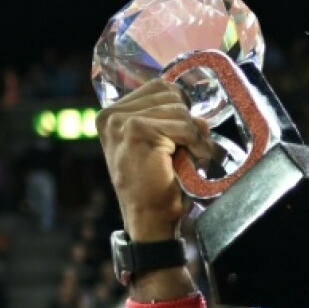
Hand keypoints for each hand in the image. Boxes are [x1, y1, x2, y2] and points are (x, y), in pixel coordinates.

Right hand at [96, 80, 216, 240]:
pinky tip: (194, 159)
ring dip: (194, 134)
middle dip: (189, 121)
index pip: (159, 88)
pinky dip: (196, 142)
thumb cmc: (157, 185)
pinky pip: (183, 125)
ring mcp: (121, 121)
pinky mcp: (136, 130)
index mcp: (112, 114)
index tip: (185, 135)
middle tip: (194, 148)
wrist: (149, 219)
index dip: (181, 108)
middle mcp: (111, 114)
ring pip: (179, 109)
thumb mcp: (161, 144)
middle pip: (169, 94)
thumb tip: (198, 109)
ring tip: (193, 155)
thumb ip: (171, 120)